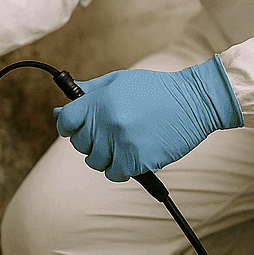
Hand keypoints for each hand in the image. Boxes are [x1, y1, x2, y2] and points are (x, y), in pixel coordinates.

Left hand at [54, 57, 242, 181]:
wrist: (194, 101)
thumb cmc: (155, 90)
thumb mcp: (119, 81)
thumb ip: (88, 93)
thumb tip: (59, 111)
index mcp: (100, 100)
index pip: (65, 121)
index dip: (68, 126)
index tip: (77, 128)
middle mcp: (108, 122)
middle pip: (80, 145)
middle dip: (92, 140)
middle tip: (112, 130)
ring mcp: (122, 143)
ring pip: (96, 162)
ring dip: (107, 156)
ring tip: (126, 141)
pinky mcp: (137, 160)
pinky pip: (115, 173)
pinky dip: (123, 168)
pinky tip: (136, 152)